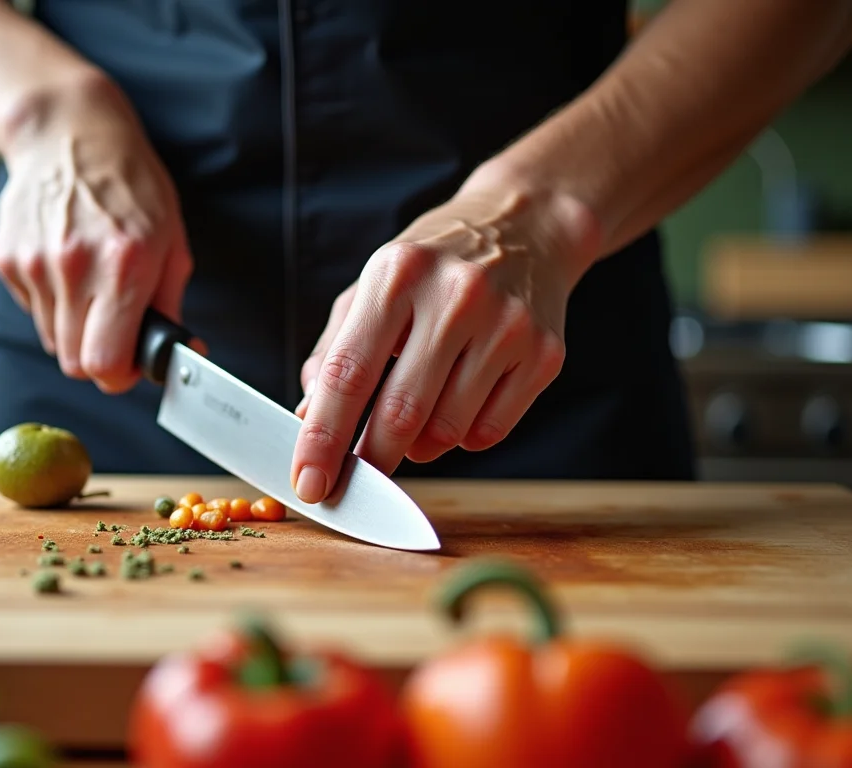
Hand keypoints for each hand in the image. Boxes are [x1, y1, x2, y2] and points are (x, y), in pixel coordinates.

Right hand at [0, 73, 192, 392]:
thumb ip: (171, 303)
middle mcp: (74, 266)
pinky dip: (51, 303)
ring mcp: (34, 263)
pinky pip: (33, 310)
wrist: (68, 133)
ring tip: (91, 285)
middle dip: (98, 357)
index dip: (120, 374)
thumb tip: (180, 353)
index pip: (105, 363)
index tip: (129, 363)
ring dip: (74, 328)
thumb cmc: (130, 186)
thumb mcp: (170, 239)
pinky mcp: (7, 260)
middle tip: (113, 330)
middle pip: (74, 363)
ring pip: (52, 340)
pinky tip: (65, 265)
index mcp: (123, 264)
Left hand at [289, 180, 599, 502]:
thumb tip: (308, 419)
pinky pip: (490, 432)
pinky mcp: (544, 353)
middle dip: (371, 459)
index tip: (310, 484)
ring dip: (418, 448)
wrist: (528, 227)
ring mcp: (506, 325)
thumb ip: (334, 352)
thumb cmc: (434, 267)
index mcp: (397, 275)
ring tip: (414, 423)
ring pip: (446, 431)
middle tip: (357, 475)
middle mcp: (455, 296)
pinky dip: (462, 438)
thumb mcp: (372, 287)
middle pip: (399, 413)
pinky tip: (457, 407)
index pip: (349, 373)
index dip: (324, 437)